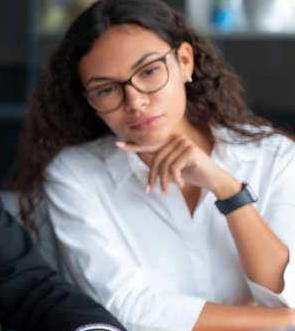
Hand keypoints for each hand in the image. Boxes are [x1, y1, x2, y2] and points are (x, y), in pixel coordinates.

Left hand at [116, 134, 238, 198]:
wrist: (213, 180)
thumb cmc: (192, 174)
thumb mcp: (172, 168)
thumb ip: (161, 163)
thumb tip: (146, 167)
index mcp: (170, 142)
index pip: (149, 145)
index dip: (133, 146)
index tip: (117, 145)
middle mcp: (176, 139)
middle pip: (156, 159)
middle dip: (152, 177)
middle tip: (151, 191)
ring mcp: (184, 143)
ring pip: (164, 165)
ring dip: (163, 182)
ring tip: (165, 192)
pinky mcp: (191, 151)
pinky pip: (173, 168)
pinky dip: (174, 179)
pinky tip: (180, 185)